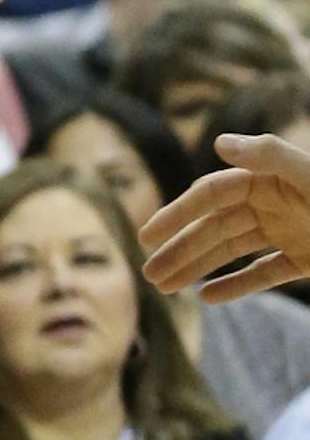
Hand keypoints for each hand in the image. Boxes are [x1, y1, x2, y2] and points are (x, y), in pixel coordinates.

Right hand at [142, 136, 309, 298]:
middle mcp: (273, 204)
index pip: (211, 195)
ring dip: (197, 268)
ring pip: (232, 251)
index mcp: (269, 179)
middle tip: (149, 274)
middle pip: (215, 227)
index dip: (177, 214)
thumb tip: (218, 142)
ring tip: (165, 288)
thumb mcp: (309, 174)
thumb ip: (269, 155)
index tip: (146, 237)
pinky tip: (207, 297)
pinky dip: (237, 285)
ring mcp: (288, 233)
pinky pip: (264, 274)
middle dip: (180, 250)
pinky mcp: (304, 260)